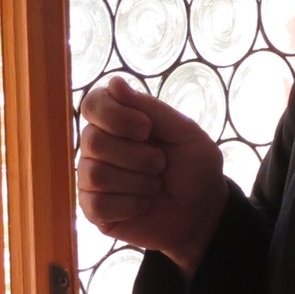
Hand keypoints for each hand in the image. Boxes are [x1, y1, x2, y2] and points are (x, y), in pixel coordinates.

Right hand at [77, 75, 228, 276]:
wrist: (202, 211)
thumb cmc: (195, 167)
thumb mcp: (184, 132)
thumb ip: (151, 108)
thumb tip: (114, 82)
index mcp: (121, 122)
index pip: (93, 103)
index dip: (115, 115)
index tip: (146, 129)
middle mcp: (100, 147)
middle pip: (92, 140)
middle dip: (136, 155)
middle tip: (160, 163)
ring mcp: (93, 179)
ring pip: (95, 173)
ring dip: (137, 181)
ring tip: (154, 184)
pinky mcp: (93, 210)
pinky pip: (97, 203)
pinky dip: (130, 204)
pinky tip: (143, 204)